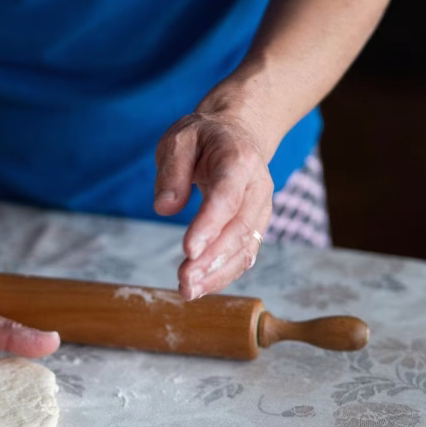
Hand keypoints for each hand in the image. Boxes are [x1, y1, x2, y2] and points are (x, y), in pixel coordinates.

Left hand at [154, 112, 272, 299]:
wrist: (237, 135)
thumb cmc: (203, 138)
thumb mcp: (179, 139)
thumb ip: (171, 171)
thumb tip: (165, 207)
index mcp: (238, 160)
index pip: (227, 197)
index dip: (210, 225)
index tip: (188, 250)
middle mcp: (258, 187)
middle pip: (239, 228)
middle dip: (212, 259)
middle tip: (184, 280)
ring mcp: (261, 209)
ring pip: (246, 248)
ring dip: (218, 274)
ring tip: (187, 291)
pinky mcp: (256, 226)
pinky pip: (245, 255)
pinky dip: (224, 274)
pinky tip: (201, 287)